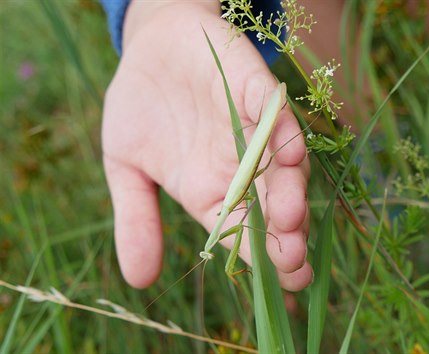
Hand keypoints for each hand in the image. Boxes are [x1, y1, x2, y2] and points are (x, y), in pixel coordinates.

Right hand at [102, 1, 310, 291]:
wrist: (152, 50)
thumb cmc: (141, 110)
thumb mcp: (126, 166)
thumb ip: (137, 218)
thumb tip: (139, 280)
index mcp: (213, 193)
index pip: (245, 233)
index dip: (264, 259)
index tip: (285, 284)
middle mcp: (241, 167)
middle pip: (273, 205)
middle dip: (286, 234)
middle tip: (293, 260)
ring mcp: (252, 129)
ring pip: (282, 165)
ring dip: (290, 190)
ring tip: (291, 216)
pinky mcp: (256, 90)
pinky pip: (274, 112)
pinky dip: (282, 130)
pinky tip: (290, 152)